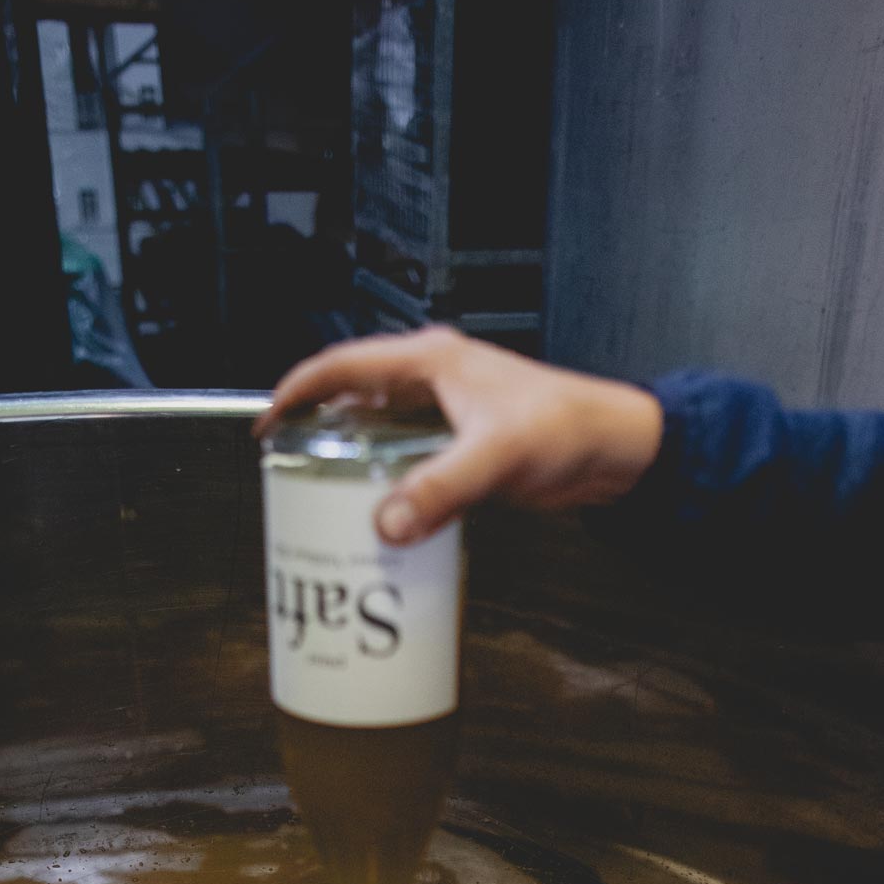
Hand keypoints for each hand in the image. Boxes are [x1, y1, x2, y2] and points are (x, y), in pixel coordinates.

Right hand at [255, 327, 663, 544]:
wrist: (615, 450)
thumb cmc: (568, 428)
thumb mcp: (496, 456)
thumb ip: (440, 489)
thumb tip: (387, 522)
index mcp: (431, 361)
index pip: (343, 366)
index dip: (298, 391)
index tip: (268, 422)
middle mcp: (432, 381)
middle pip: (353, 399)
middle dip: (317, 432)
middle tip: (289, 471)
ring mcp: (445, 413)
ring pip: (377, 432)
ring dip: (350, 461)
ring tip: (324, 498)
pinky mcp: (461, 446)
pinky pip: (405, 460)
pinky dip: (385, 482)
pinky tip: (378, 513)